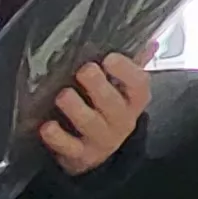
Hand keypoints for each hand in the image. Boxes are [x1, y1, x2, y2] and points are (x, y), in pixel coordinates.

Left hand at [37, 55, 149, 175]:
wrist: (99, 154)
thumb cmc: (109, 112)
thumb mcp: (124, 92)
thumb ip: (133, 66)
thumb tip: (150, 42)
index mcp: (134, 101)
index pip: (139, 84)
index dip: (126, 70)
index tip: (109, 58)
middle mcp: (121, 121)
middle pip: (113, 103)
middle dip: (98, 86)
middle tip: (84, 70)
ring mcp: (101, 140)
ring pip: (90, 124)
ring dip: (76, 108)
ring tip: (63, 95)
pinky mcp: (80, 156)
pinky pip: (69, 147)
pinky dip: (57, 137)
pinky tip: (47, 126)